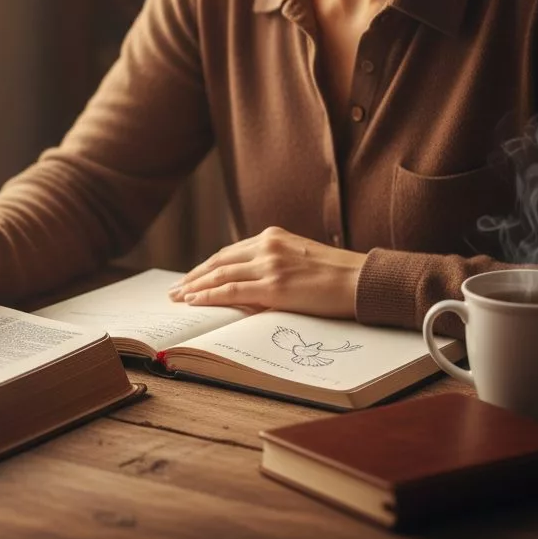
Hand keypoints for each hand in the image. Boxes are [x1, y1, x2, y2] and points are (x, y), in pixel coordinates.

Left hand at [166, 226, 365, 319]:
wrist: (361, 280)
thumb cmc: (336, 274)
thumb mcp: (298, 258)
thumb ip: (273, 264)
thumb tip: (249, 285)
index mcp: (272, 236)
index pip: (229, 252)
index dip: (206, 266)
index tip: (191, 277)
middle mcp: (267, 245)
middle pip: (219, 261)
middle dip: (194, 276)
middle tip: (175, 289)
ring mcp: (270, 265)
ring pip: (221, 275)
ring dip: (195, 287)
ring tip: (179, 298)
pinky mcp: (274, 286)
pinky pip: (232, 291)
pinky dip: (210, 296)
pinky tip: (195, 302)